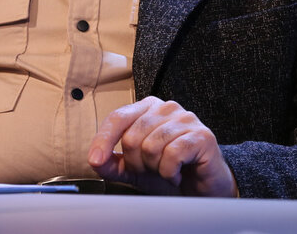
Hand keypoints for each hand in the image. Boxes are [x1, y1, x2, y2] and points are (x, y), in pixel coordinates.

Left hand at [87, 96, 237, 196]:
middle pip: (132, 136)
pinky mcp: (201, 136)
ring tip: (165, 171)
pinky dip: (170, 173)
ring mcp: (186, 119)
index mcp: (148, 108)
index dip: (103, 140)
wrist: (202, 188)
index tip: (95, 160)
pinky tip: (177, 174)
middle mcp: (166, 107)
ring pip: (151, 146)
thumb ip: (113, 163)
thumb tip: (95, 160)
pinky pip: (172, 155)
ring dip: (154, 169)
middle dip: (136, 163)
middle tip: (150, 170)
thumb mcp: (134, 169)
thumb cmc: (169, 171)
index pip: (118, 117)